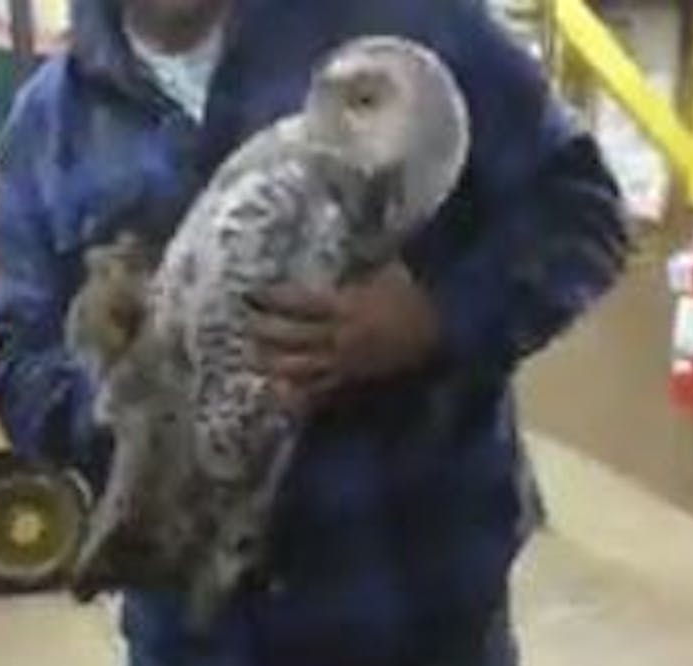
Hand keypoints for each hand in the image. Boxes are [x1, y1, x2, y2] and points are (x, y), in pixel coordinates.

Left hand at [249, 261, 440, 408]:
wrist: (447, 335)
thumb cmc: (418, 299)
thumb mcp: (390, 270)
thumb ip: (361, 263)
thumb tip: (345, 243)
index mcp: (346, 305)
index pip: (298, 301)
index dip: (272, 298)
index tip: (252, 293)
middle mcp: (339, 336)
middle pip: (290, 336)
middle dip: (263, 331)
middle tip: (245, 325)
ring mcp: (345, 364)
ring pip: (299, 367)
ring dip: (272, 363)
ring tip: (253, 358)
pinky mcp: (355, 383)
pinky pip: (321, 393)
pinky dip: (298, 395)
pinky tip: (279, 394)